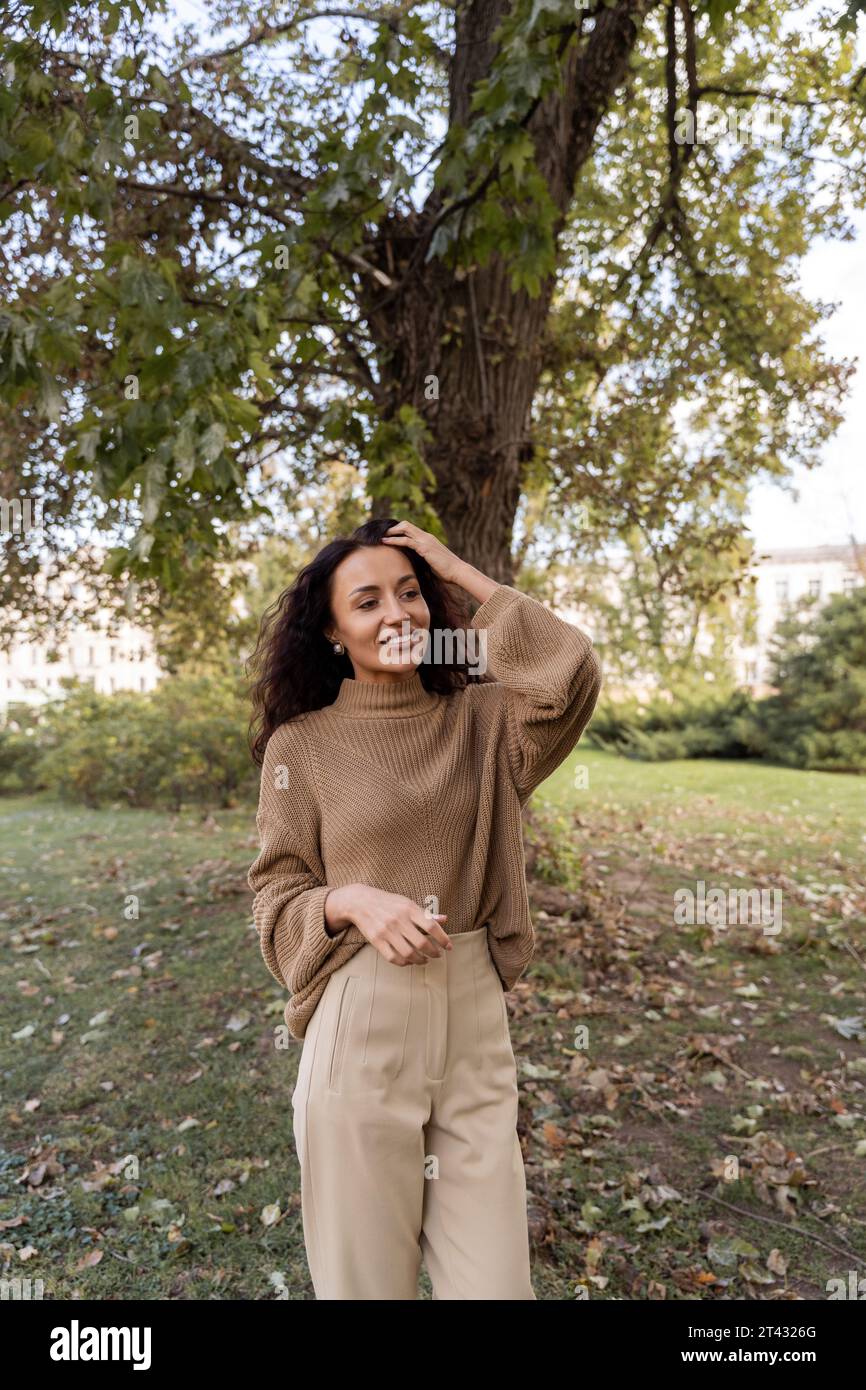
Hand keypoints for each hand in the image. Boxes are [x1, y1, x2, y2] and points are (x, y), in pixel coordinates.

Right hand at [337, 884, 452, 964]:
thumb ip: (426, 913)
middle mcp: (399, 920)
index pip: (431, 926)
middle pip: (422, 943)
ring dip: (420, 960)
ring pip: (409, 953)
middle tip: (438, 955)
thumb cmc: (388, 902)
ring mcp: (387, 931)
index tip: (449, 947)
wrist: (360, 902)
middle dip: (434, 953)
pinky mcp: (376, 941)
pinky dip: (404, 963)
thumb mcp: (407, 903)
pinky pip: (393, 958)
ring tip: (425, 960)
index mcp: (409, 908)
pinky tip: (409, 961)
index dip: (443, 938)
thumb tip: (445, 920)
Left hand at [380, 520, 463, 584]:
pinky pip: (406, 541)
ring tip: (381, 536)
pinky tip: (386, 542)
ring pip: (405, 528)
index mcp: (428, 539)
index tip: (389, 535)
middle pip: (406, 524)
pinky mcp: (424, 548)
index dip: (399, 530)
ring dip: (391, 532)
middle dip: (393, 528)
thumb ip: (423, 559)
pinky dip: (394, 540)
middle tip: (382, 534)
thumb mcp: (432, 562)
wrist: (457, 571)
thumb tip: (413, 564)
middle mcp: (426, 537)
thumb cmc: (446, 570)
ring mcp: (425, 541)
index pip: (411, 529)